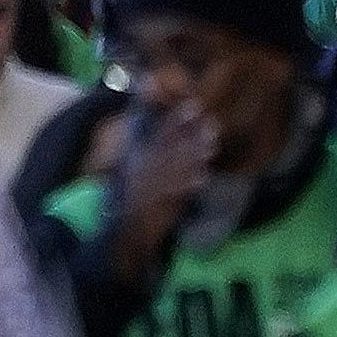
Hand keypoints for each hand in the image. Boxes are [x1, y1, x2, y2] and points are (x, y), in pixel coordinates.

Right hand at [106, 105, 215, 281]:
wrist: (125, 230)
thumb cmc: (135, 200)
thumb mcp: (136, 170)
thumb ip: (151, 153)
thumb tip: (173, 136)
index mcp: (139, 157)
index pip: (158, 134)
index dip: (175, 120)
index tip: (192, 106)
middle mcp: (144, 167)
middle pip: (169, 146)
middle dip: (189, 133)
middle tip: (209, 121)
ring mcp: (151, 184)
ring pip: (175, 166)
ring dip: (193, 155)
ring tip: (211, 145)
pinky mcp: (158, 203)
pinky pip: (175, 192)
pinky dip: (188, 184)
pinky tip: (203, 178)